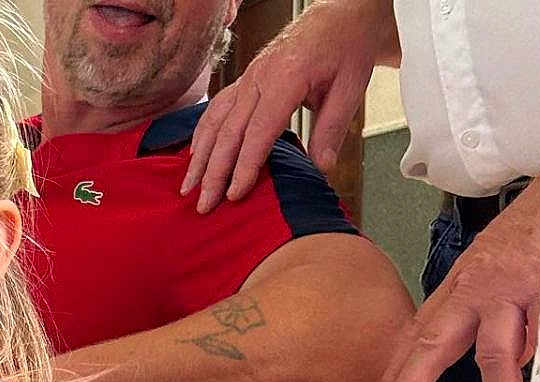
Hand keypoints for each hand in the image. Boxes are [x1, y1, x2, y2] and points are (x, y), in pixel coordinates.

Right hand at [182, 0, 391, 212]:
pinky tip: (195, 155)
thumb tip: (320, 169)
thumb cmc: (346, 47)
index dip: (244, 166)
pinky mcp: (245, 79)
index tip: (234, 195)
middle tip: (205, 205)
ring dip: (200, 157)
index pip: (259, 130)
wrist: (341, 14)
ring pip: (215, 121)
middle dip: (214, 172)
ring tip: (189, 187)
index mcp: (287, 77)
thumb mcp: (351, 86)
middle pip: (229, 131)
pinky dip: (202, 134)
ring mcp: (248, 77)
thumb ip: (332, 129)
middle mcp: (260, 76)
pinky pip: (216, 108)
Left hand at [369, 178, 539, 381]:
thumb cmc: (531, 230)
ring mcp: (510, 289)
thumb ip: (479, 314)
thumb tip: (496, 362)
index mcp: (460, 288)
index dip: (395, 375)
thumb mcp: (489, 269)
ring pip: (495, 354)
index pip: (417, 337)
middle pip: (432, 345)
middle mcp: (477, 289)